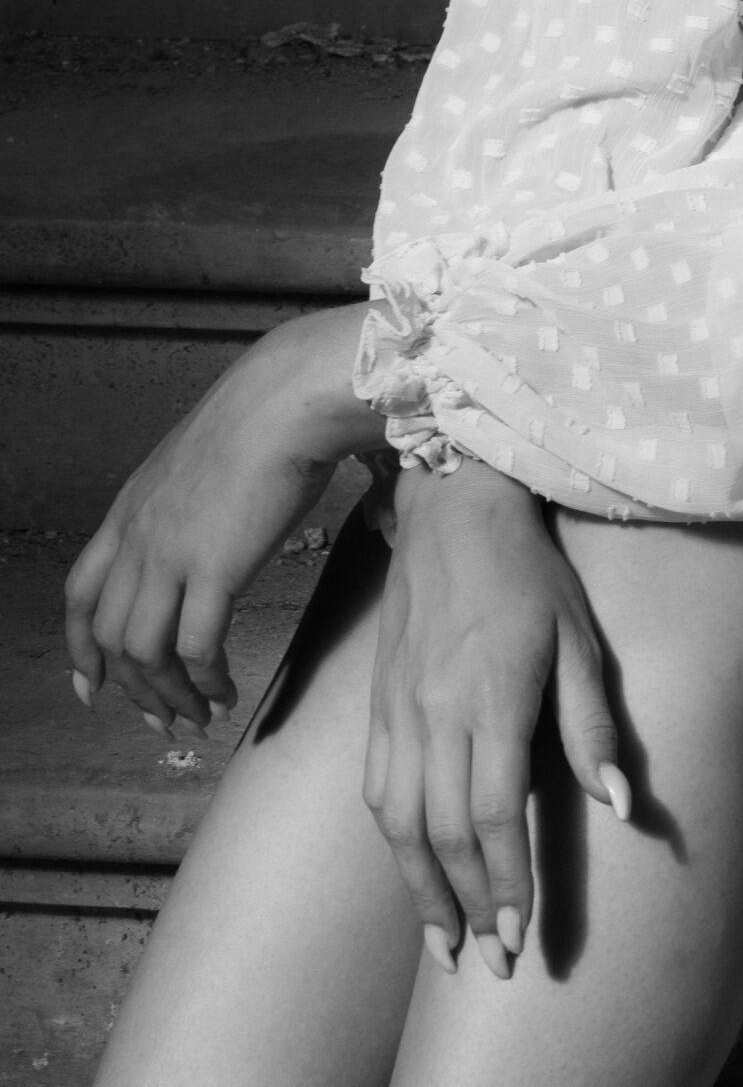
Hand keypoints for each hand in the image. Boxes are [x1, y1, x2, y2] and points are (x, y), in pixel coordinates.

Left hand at [64, 306, 382, 733]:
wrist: (285, 400)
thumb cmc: (259, 421)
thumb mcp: (195, 463)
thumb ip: (182, 505)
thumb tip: (202, 536)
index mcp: (128, 512)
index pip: (81, 594)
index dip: (81, 648)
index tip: (92, 687)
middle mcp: (138, 538)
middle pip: (111, 637)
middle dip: (133, 690)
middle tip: (165, 720)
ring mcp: (171, 554)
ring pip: (147, 653)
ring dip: (172, 696)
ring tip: (202, 716)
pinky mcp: (214, 568)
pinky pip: (197, 647)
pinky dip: (207, 680)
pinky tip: (227, 691)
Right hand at [364, 459, 630, 980]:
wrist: (454, 509)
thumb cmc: (530, 573)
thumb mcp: (579, 639)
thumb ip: (593, 726)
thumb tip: (621, 806)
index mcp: (492, 699)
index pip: (492, 816)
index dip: (505, 885)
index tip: (519, 938)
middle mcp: (434, 711)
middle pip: (440, 834)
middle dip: (465, 908)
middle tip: (487, 965)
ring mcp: (398, 707)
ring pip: (397, 822)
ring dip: (419, 890)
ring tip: (442, 944)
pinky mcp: (378, 701)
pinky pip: (375, 787)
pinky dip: (392, 841)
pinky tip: (411, 869)